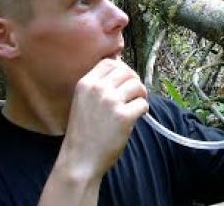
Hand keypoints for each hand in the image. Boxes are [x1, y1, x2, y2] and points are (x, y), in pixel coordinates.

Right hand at [59, 59, 148, 178]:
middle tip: (135, 94)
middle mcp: (98, 89)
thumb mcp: (82, 101)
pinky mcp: (124, 116)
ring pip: (137, 86)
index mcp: (86, 83)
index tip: (125, 81)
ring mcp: (111, 102)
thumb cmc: (83, 133)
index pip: (110, 63)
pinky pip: (143, 104)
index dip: (122, 70)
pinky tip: (136, 117)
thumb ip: (98, 86)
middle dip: (134, 82)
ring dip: (140, 95)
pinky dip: (143, 110)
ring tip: (135, 106)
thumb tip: (123, 71)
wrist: (80, 159)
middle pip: (127, 72)